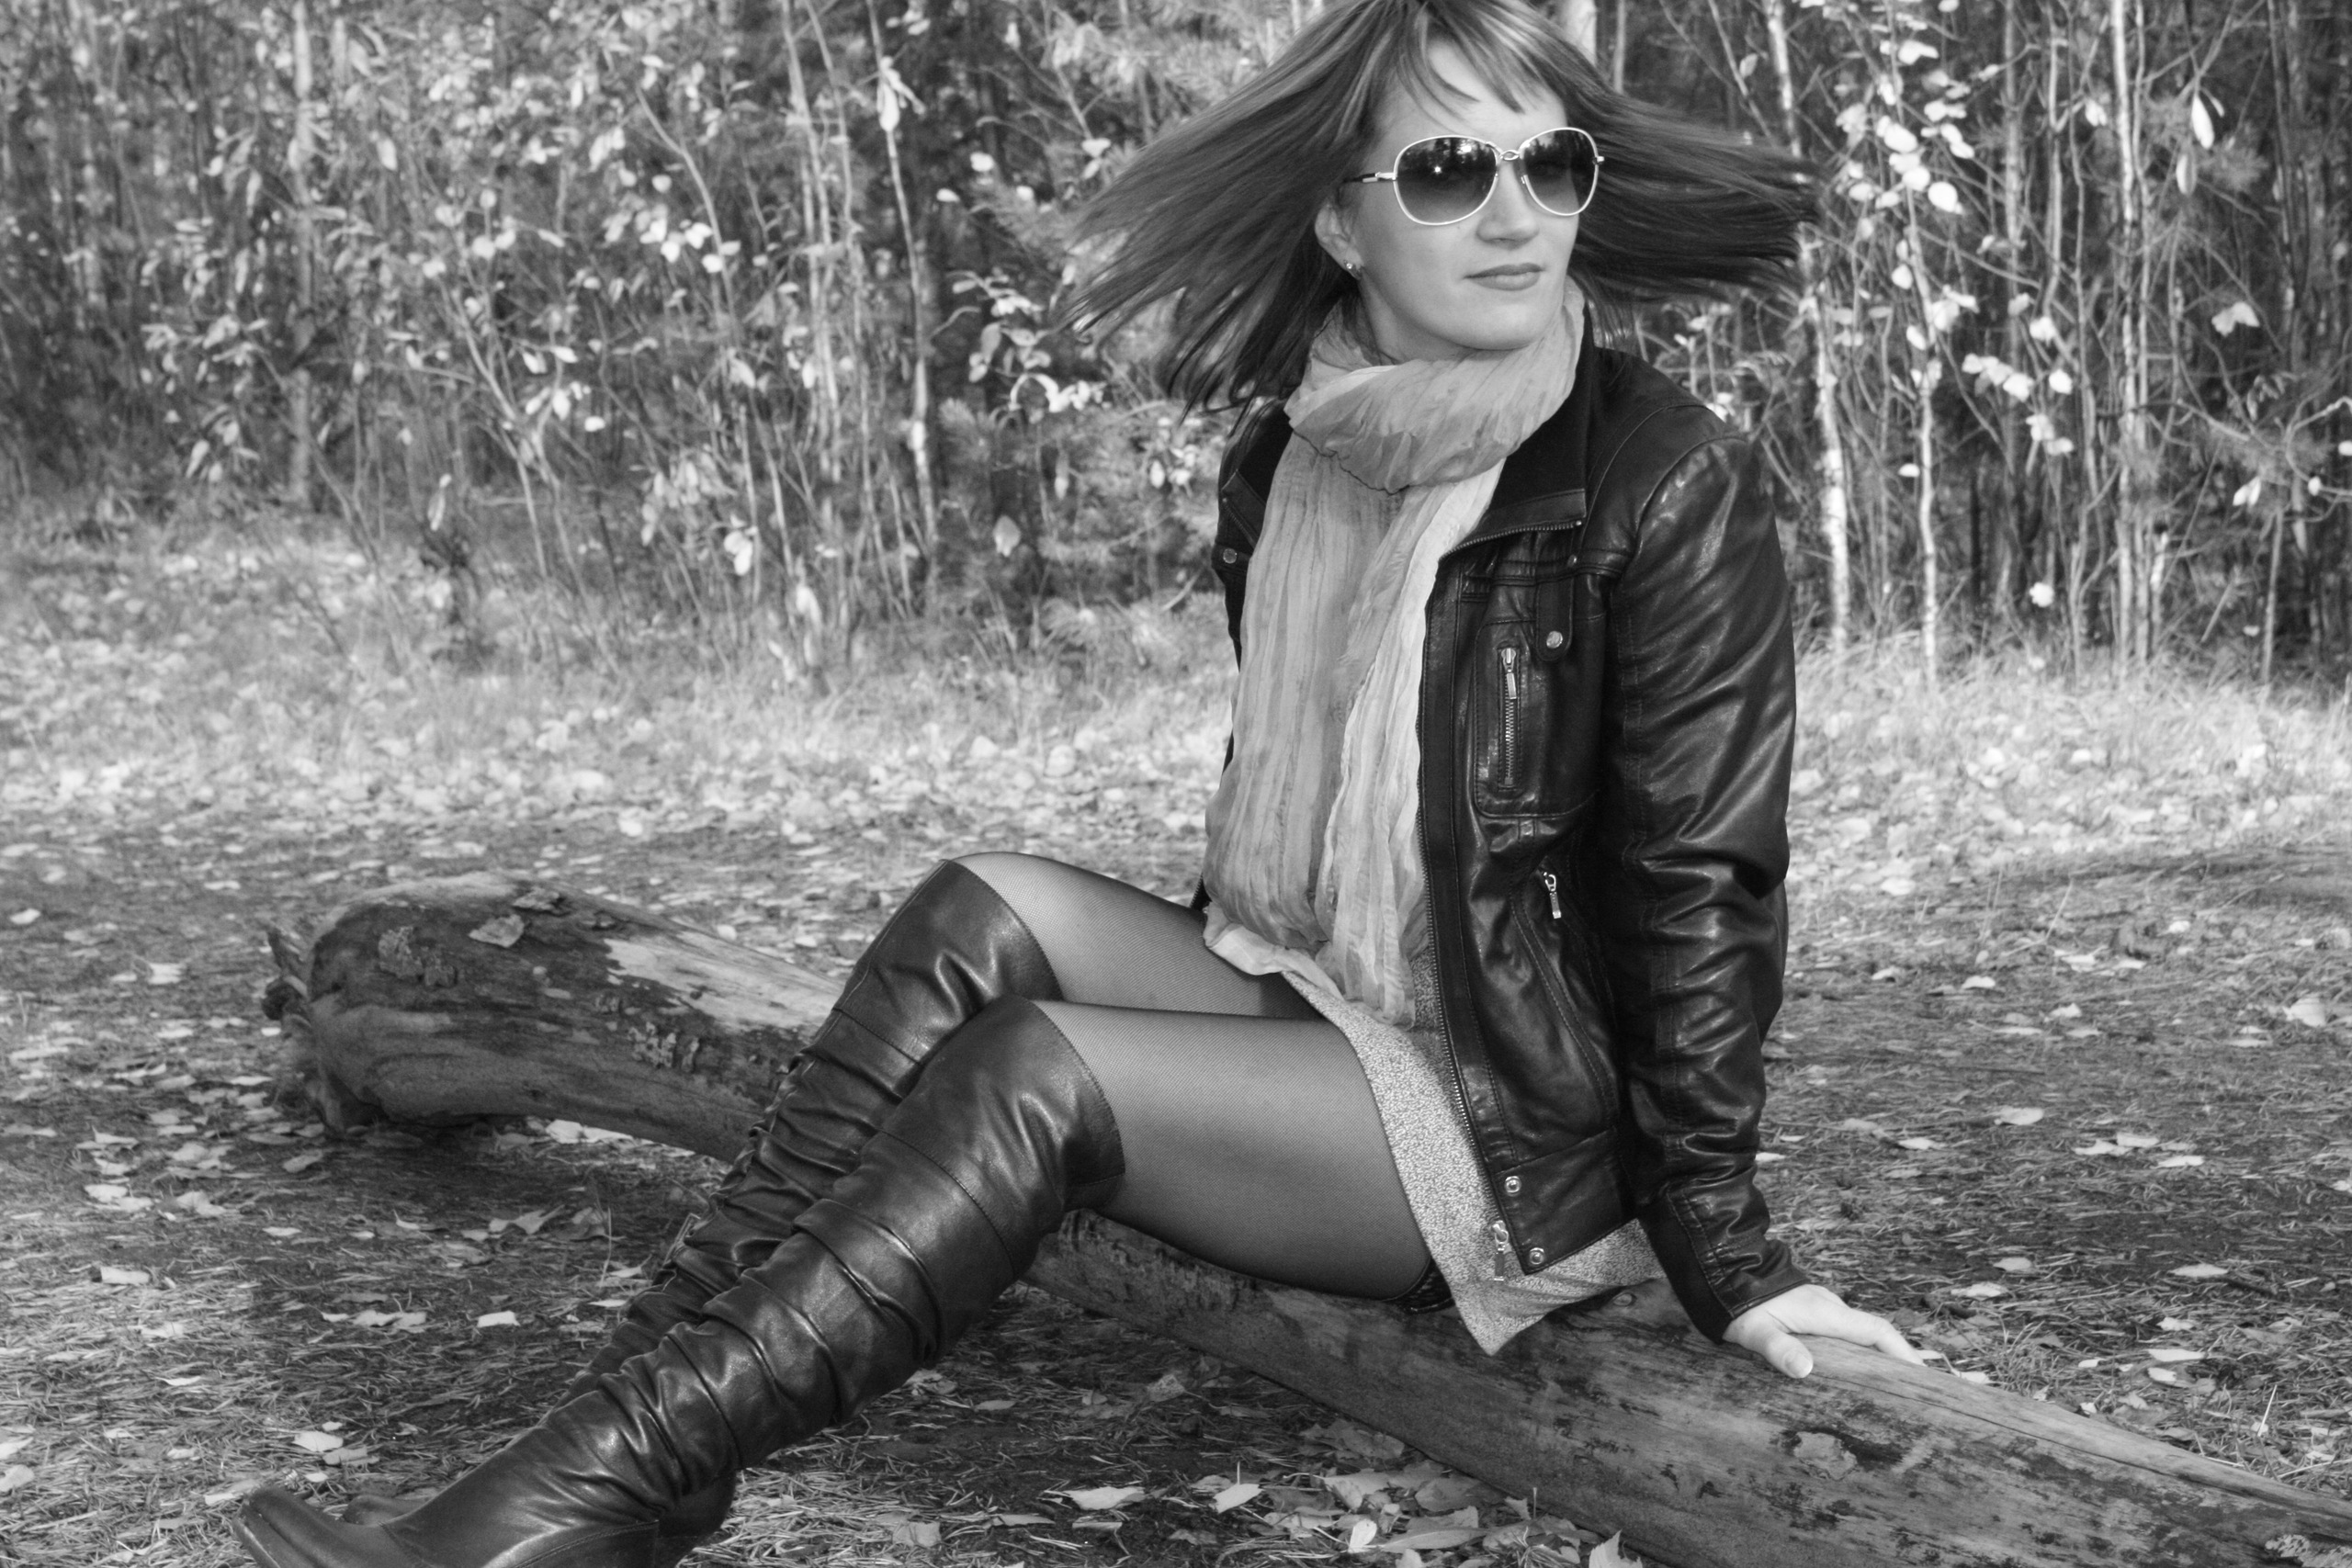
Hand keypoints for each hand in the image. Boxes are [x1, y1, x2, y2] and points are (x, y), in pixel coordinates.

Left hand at [1722, 1284, 1924, 1378]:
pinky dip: (1860, 1350)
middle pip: (1876, 1334)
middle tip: (1915, 1391)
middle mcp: (1832, 1308)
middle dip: (1898, 1358)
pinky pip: (1846, 1332)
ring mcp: (1823, 1308)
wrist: (1725, 1272)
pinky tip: (1855, 1371)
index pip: (1876, 1330)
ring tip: (1890, 1388)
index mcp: (1826, 1313)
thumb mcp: (1756, 1331)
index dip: (1902, 1353)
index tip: (1922, 1378)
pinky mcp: (1812, 1311)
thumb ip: (1779, 1350)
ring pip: (1861, 1333)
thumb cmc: (1739, 1305)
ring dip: (1879, 1355)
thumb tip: (1806, 1370)